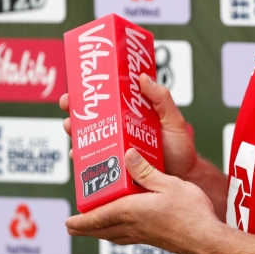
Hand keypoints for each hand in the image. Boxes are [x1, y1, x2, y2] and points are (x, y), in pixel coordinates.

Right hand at [59, 74, 197, 179]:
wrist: (185, 177)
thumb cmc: (180, 148)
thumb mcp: (172, 118)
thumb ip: (161, 98)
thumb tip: (143, 76)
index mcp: (131, 116)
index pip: (106, 102)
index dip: (89, 93)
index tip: (78, 86)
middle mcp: (120, 133)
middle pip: (90, 120)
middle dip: (75, 112)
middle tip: (69, 106)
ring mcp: (116, 151)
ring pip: (88, 141)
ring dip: (75, 133)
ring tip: (71, 128)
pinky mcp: (115, 169)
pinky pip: (95, 164)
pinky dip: (84, 160)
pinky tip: (79, 156)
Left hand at [65, 147, 223, 253]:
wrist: (208, 240)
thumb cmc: (191, 213)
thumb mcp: (169, 184)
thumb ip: (146, 171)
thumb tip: (127, 155)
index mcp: (132, 211)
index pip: (98, 217)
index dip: (81, 220)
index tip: (67, 222)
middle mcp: (133, 226)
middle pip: (101, 230)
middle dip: (85, 228)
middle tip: (72, 226)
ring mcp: (144, 236)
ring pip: (113, 236)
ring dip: (99, 232)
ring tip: (92, 227)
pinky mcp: (155, 240)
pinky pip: (127, 238)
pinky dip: (117, 235)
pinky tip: (123, 230)